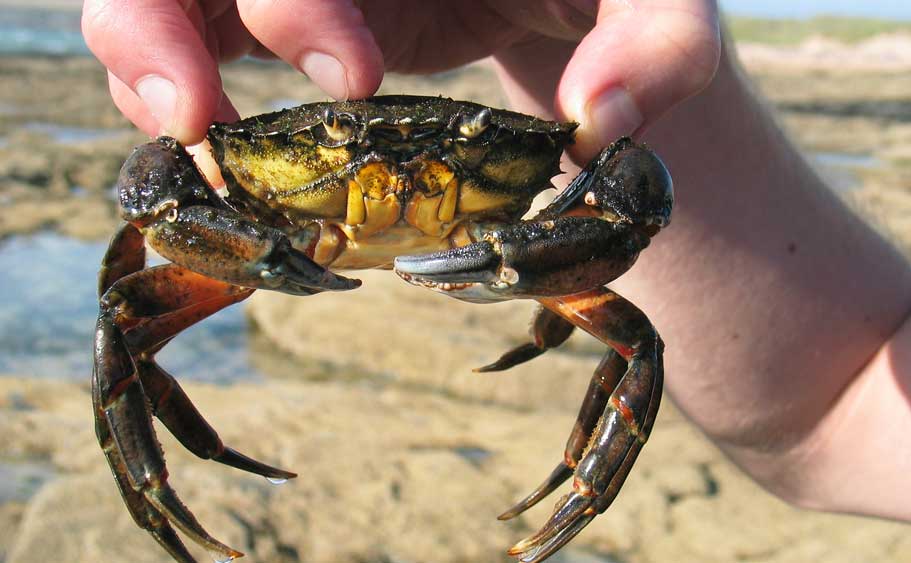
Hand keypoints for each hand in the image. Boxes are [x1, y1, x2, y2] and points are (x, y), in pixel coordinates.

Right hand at [82, 0, 719, 158]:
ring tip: (196, 137)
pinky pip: (184, 36)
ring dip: (146, 59)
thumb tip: (597, 120)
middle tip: (205, 118)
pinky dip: (172, 88)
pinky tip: (214, 141)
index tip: (355, 78)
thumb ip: (660, 38)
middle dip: (164, 23)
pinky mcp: (280, 13)